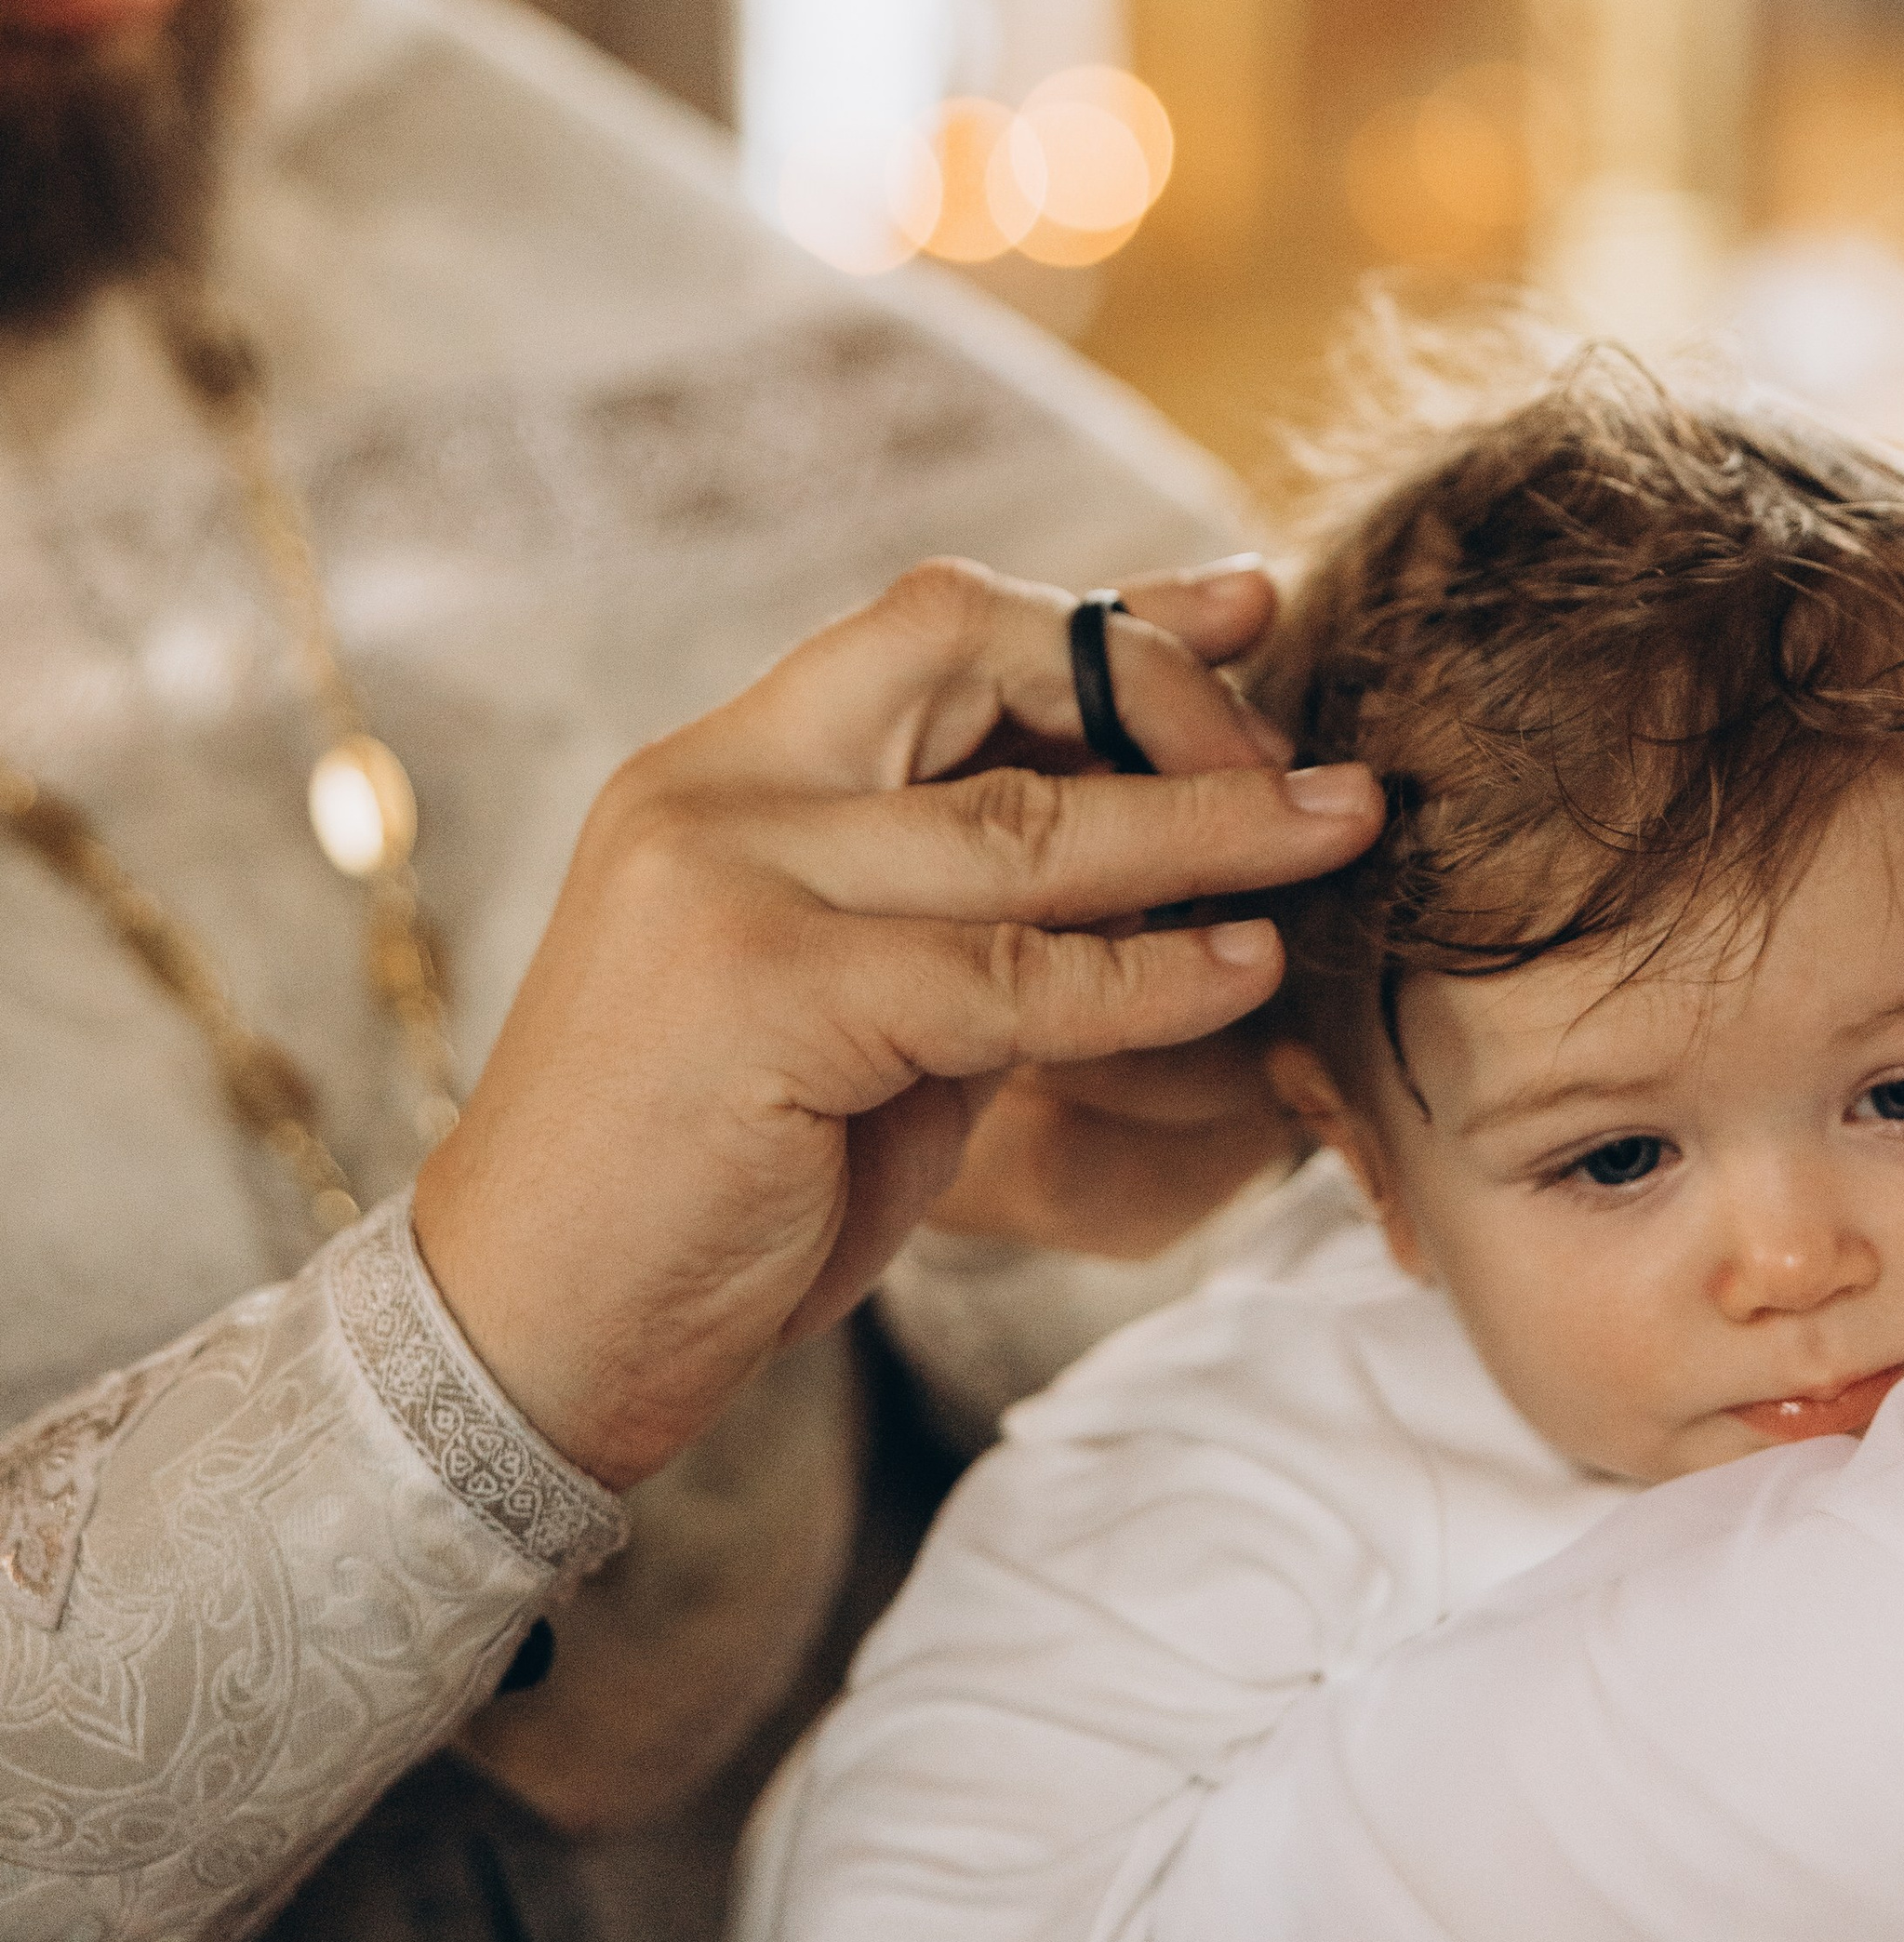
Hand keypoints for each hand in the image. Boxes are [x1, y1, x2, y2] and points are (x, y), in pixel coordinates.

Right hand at [411, 559, 1378, 1487]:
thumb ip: (959, 910)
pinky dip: (1153, 974)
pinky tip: (1250, 973)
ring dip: (1213, 826)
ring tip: (1343, 829)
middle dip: (1160, 687)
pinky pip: (1014, 971)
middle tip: (1299, 758)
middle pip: (971, 648)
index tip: (1249, 602)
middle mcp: (712, 789)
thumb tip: (1167, 860)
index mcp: (721, 767)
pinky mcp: (769, 996)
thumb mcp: (840, 1000)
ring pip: (1023, 816)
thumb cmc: (701, 1182)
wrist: (523, 1339)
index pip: (933, 622)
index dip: (1104, 609)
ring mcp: (727, 881)